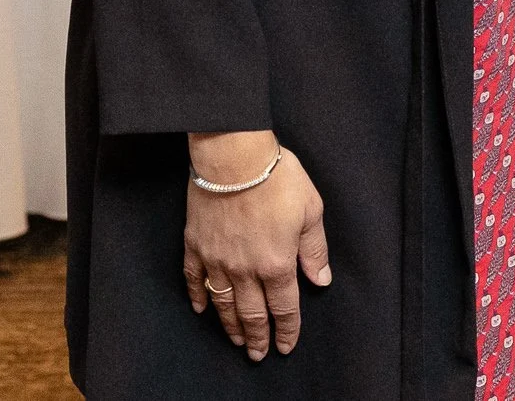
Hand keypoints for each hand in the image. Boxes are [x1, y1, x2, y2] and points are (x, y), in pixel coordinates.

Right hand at [182, 131, 331, 359]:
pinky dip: (198, 297)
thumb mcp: (311, 210)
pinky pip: (194, 280)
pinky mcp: (195, 246)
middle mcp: (245, 269)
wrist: (234, 158)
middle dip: (258, 337)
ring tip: (237, 341)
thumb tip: (320, 280)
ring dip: (230, 326)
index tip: (286, 347)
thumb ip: (314, 250)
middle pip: (252, 313)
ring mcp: (216, 259)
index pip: (284, 306)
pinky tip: (202, 310)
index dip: (286, 329)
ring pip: (224, 303)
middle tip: (259, 355)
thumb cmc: (278, 179)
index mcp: (277, 262)